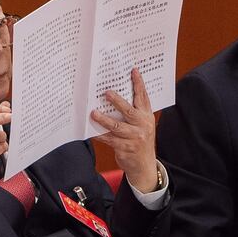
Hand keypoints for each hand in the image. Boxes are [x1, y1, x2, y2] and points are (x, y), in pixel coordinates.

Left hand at [91, 68, 157, 192]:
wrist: (144, 165)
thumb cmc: (140, 140)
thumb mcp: (143, 125)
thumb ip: (135, 111)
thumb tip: (116, 95)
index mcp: (146, 116)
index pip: (143, 97)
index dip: (139, 84)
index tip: (133, 71)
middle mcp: (142, 126)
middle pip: (129, 111)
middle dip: (117, 101)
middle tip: (107, 92)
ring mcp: (134, 138)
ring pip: (116, 126)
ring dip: (104, 119)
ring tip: (93, 113)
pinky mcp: (124, 148)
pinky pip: (109, 139)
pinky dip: (99, 134)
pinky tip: (91, 131)